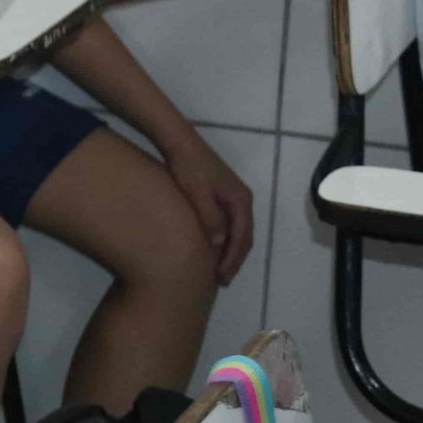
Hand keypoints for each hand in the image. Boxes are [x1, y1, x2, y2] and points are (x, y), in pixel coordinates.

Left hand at [160, 130, 254, 284]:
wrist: (179, 142)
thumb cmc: (187, 168)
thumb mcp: (197, 194)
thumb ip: (210, 218)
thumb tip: (220, 243)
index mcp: (241, 200)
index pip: (242, 237)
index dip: (233, 259)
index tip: (221, 277)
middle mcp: (242, 200)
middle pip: (243, 236)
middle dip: (234, 259)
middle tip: (221, 280)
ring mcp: (232, 197)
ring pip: (236, 231)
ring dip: (229, 251)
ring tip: (217, 269)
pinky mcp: (220, 195)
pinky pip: (227, 223)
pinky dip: (222, 239)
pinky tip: (210, 248)